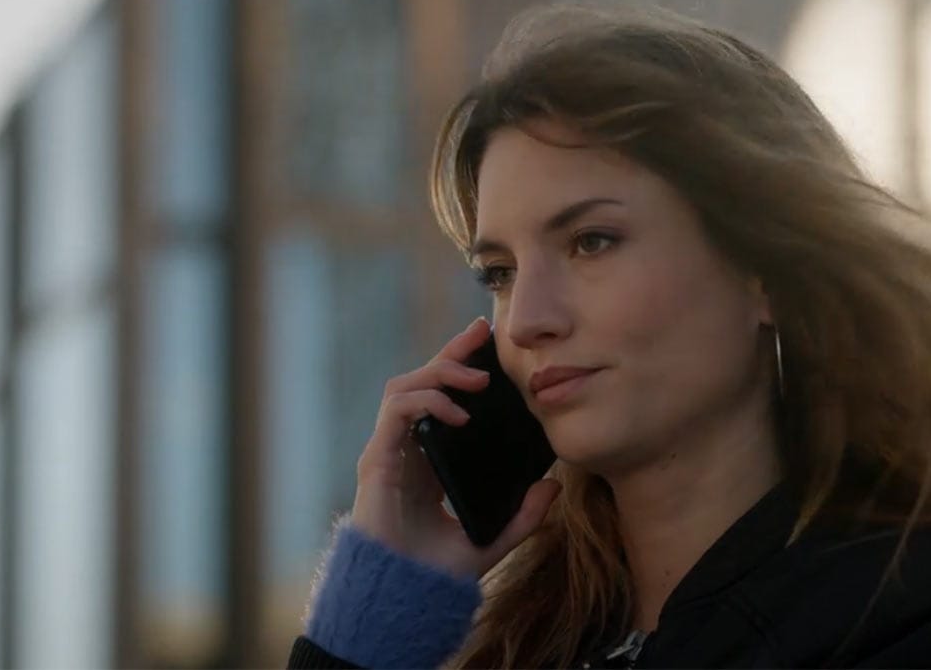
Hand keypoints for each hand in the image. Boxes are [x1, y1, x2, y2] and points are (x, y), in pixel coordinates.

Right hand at [349, 317, 561, 577]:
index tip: (490, 343)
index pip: (443, 398)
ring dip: (440, 373)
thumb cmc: (436, 573)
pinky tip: (456, 413)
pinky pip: (397, 411)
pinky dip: (426, 402)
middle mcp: (406, 449)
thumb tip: (553, 487)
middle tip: (482, 332)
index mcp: (430, 460)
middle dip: (452, 352)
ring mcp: (389, 451)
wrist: (403, 597)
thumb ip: (522, 517)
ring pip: (404, 386)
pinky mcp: (377, 459)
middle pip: (423, 381)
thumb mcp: (491, 540)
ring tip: (477, 380)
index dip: (462, 367)